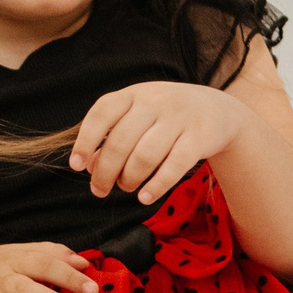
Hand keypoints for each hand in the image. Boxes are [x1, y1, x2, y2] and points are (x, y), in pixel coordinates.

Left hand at [70, 80, 247, 204]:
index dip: (85, 141)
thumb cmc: (165, 118)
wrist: (216, 109)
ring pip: (145, 156)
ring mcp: (179, 118)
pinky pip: (174, 166)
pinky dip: (157, 185)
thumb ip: (111, 137)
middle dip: (105, 172)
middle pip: (120, 141)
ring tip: (127, 187)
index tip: (76, 166)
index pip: (102, 114)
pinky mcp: (200, 137)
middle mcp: (155, 102)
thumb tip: (89, 166)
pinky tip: (145, 197)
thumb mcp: (138, 118)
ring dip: (130, 179)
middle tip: (100, 190)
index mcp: (133, 94)